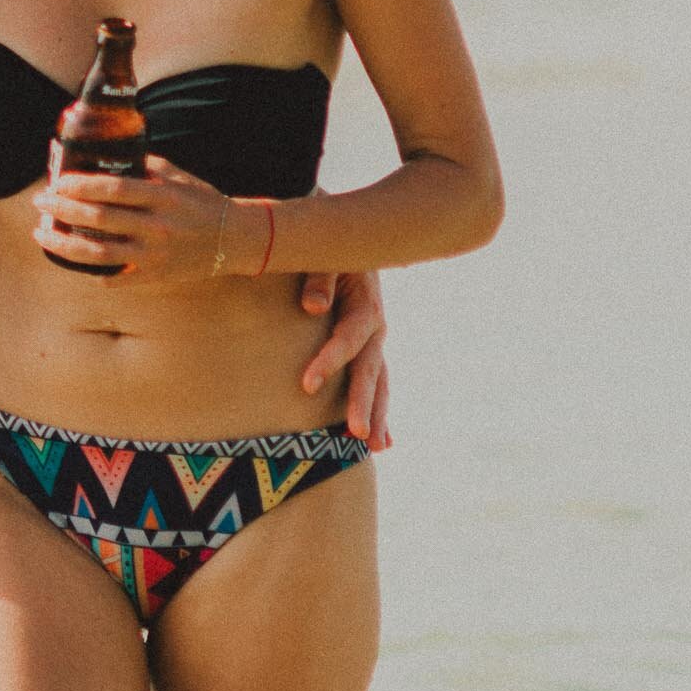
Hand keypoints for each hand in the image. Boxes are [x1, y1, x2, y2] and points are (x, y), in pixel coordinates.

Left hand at [30, 154, 237, 285]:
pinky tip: (71, 259)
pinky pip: (115, 278)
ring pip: (99, 254)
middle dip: (63, 209)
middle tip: (40, 201)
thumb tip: (103, 155)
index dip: (81, 185)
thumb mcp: (176, 175)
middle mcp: (157, 227)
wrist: (233, 239)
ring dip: (64, 244)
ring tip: (41, 234)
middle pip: (100, 219)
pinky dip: (90, 271)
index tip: (58, 180)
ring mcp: (155, 256)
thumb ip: (142, 167)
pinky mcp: (155, 277)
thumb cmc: (200, 201)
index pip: (114, 189)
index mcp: (162, 197)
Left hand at [295, 269, 392, 448]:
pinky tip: (383, 442)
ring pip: (379, 383)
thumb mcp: (326, 256)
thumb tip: (313, 306)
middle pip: (370, 370)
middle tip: (355, 433)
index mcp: (365, 305)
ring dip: (376, 414)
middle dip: (362, 402)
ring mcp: (375, 342)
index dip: (329, 361)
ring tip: (373, 446)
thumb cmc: (330, 251)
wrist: (350, 244)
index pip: (348, 338)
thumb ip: (320, 277)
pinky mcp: (369, 349)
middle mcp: (376, 328)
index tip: (307, 384)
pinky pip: (377, 383)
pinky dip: (380, 412)